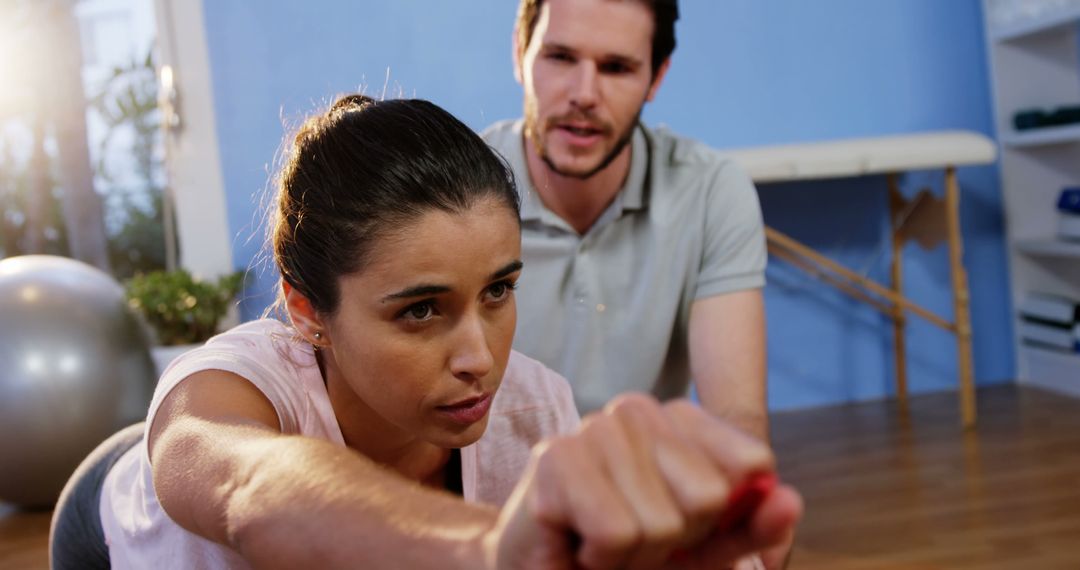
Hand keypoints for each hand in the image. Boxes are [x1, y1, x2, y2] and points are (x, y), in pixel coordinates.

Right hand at [485, 393, 802, 569]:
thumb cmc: (622, 552)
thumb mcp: (700, 548)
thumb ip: (747, 527)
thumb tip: (790, 500)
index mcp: (678, 418)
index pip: (752, 464)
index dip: (722, 518)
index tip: (681, 527)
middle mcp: (637, 409)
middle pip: (710, 497)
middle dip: (675, 540)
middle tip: (632, 538)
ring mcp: (595, 428)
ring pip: (662, 523)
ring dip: (633, 557)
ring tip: (601, 543)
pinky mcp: (555, 459)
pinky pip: (618, 533)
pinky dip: (602, 560)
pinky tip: (577, 545)